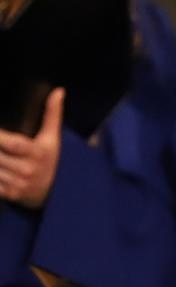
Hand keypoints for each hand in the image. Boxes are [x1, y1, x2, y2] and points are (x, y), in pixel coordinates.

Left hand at [0, 88, 63, 208]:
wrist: (54, 193)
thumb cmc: (49, 160)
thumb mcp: (53, 139)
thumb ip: (52, 114)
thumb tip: (58, 91)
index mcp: (38, 153)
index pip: (11, 142)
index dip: (0, 137)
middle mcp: (28, 170)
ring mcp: (19, 184)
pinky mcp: (10, 194)